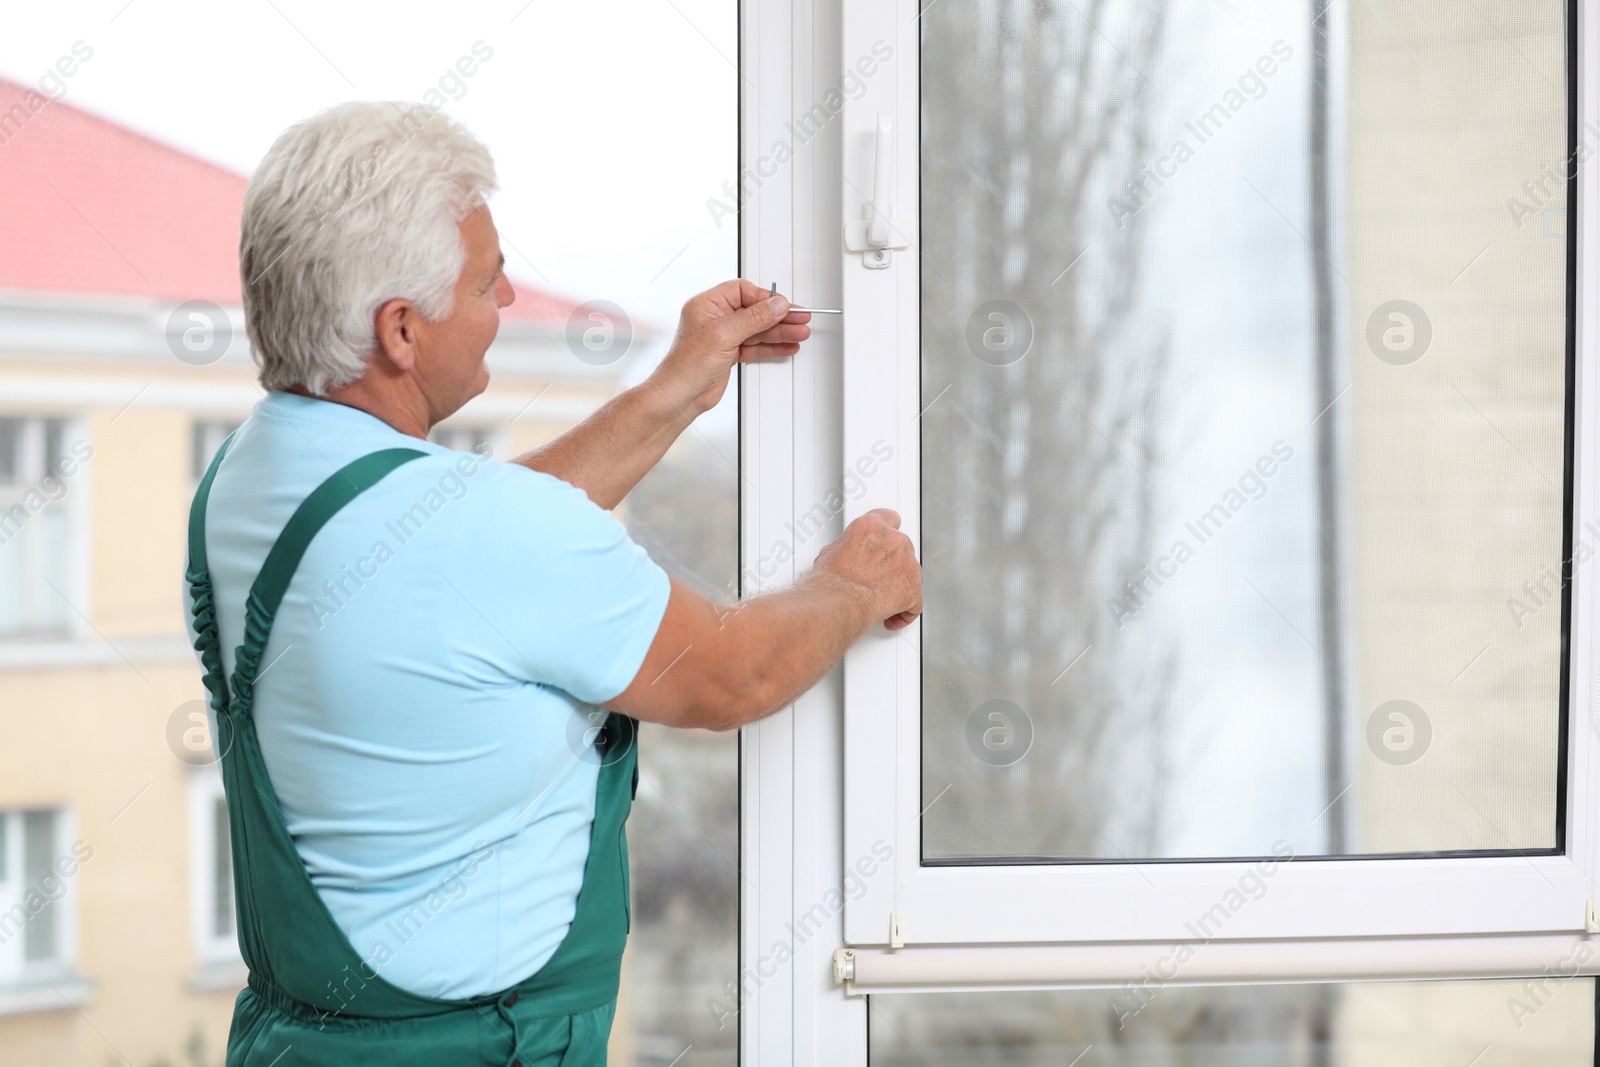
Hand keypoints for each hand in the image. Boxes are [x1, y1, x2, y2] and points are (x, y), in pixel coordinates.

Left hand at [648, 280, 813, 416]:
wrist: (680, 396)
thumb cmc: (686, 366)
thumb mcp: (723, 335)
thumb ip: (753, 319)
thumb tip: (776, 305)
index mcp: (707, 305)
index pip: (742, 291)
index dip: (764, 297)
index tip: (783, 305)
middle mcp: (715, 318)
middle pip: (754, 311)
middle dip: (778, 316)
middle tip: (800, 318)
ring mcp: (723, 337)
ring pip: (757, 330)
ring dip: (779, 332)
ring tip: (800, 333)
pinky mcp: (729, 354)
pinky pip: (755, 345)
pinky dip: (771, 346)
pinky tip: (786, 345)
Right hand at [813, 509, 922, 630]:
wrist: (838, 602)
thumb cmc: (831, 581)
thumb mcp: (831, 552)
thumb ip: (848, 547)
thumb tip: (845, 555)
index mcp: (872, 526)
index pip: (890, 518)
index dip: (888, 532)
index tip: (887, 540)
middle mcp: (893, 541)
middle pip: (903, 546)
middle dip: (893, 562)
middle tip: (879, 575)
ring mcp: (907, 564)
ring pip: (912, 573)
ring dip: (900, 584)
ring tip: (883, 599)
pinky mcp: (913, 588)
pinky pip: (915, 601)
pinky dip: (906, 610)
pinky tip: (893, 615)